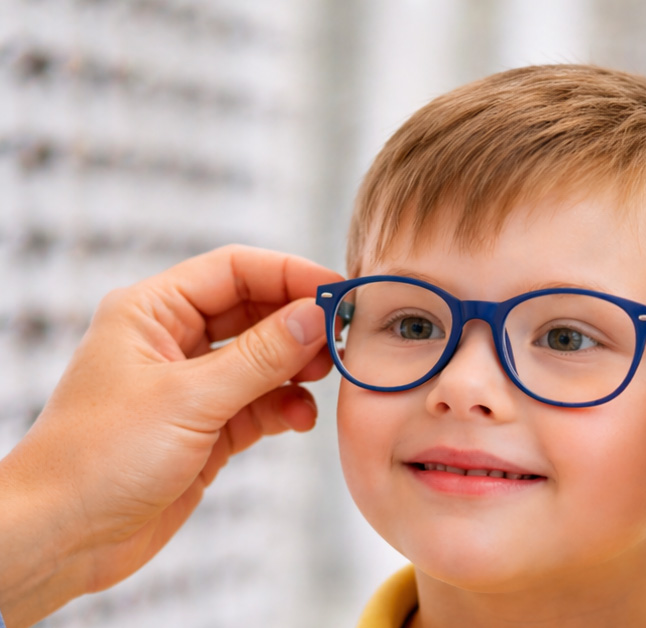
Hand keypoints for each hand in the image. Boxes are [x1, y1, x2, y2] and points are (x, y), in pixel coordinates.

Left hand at [0, 245, 342, 627]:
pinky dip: (285, 407)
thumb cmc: (99, 458)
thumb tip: (315, 316)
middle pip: (254, 312)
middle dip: (299, 325)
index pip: (234, 271)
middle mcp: (172, 341)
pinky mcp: (206, 429)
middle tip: (342, 340)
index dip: (290, 275)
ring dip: (297, 369)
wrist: (62, 539)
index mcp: (152, 312)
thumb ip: (261, 356)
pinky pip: (260, 404)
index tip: (338, 293)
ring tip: (325, 380)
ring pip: (263, 360)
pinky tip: (300, 419)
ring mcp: (191, 387)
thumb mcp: (190, 399)